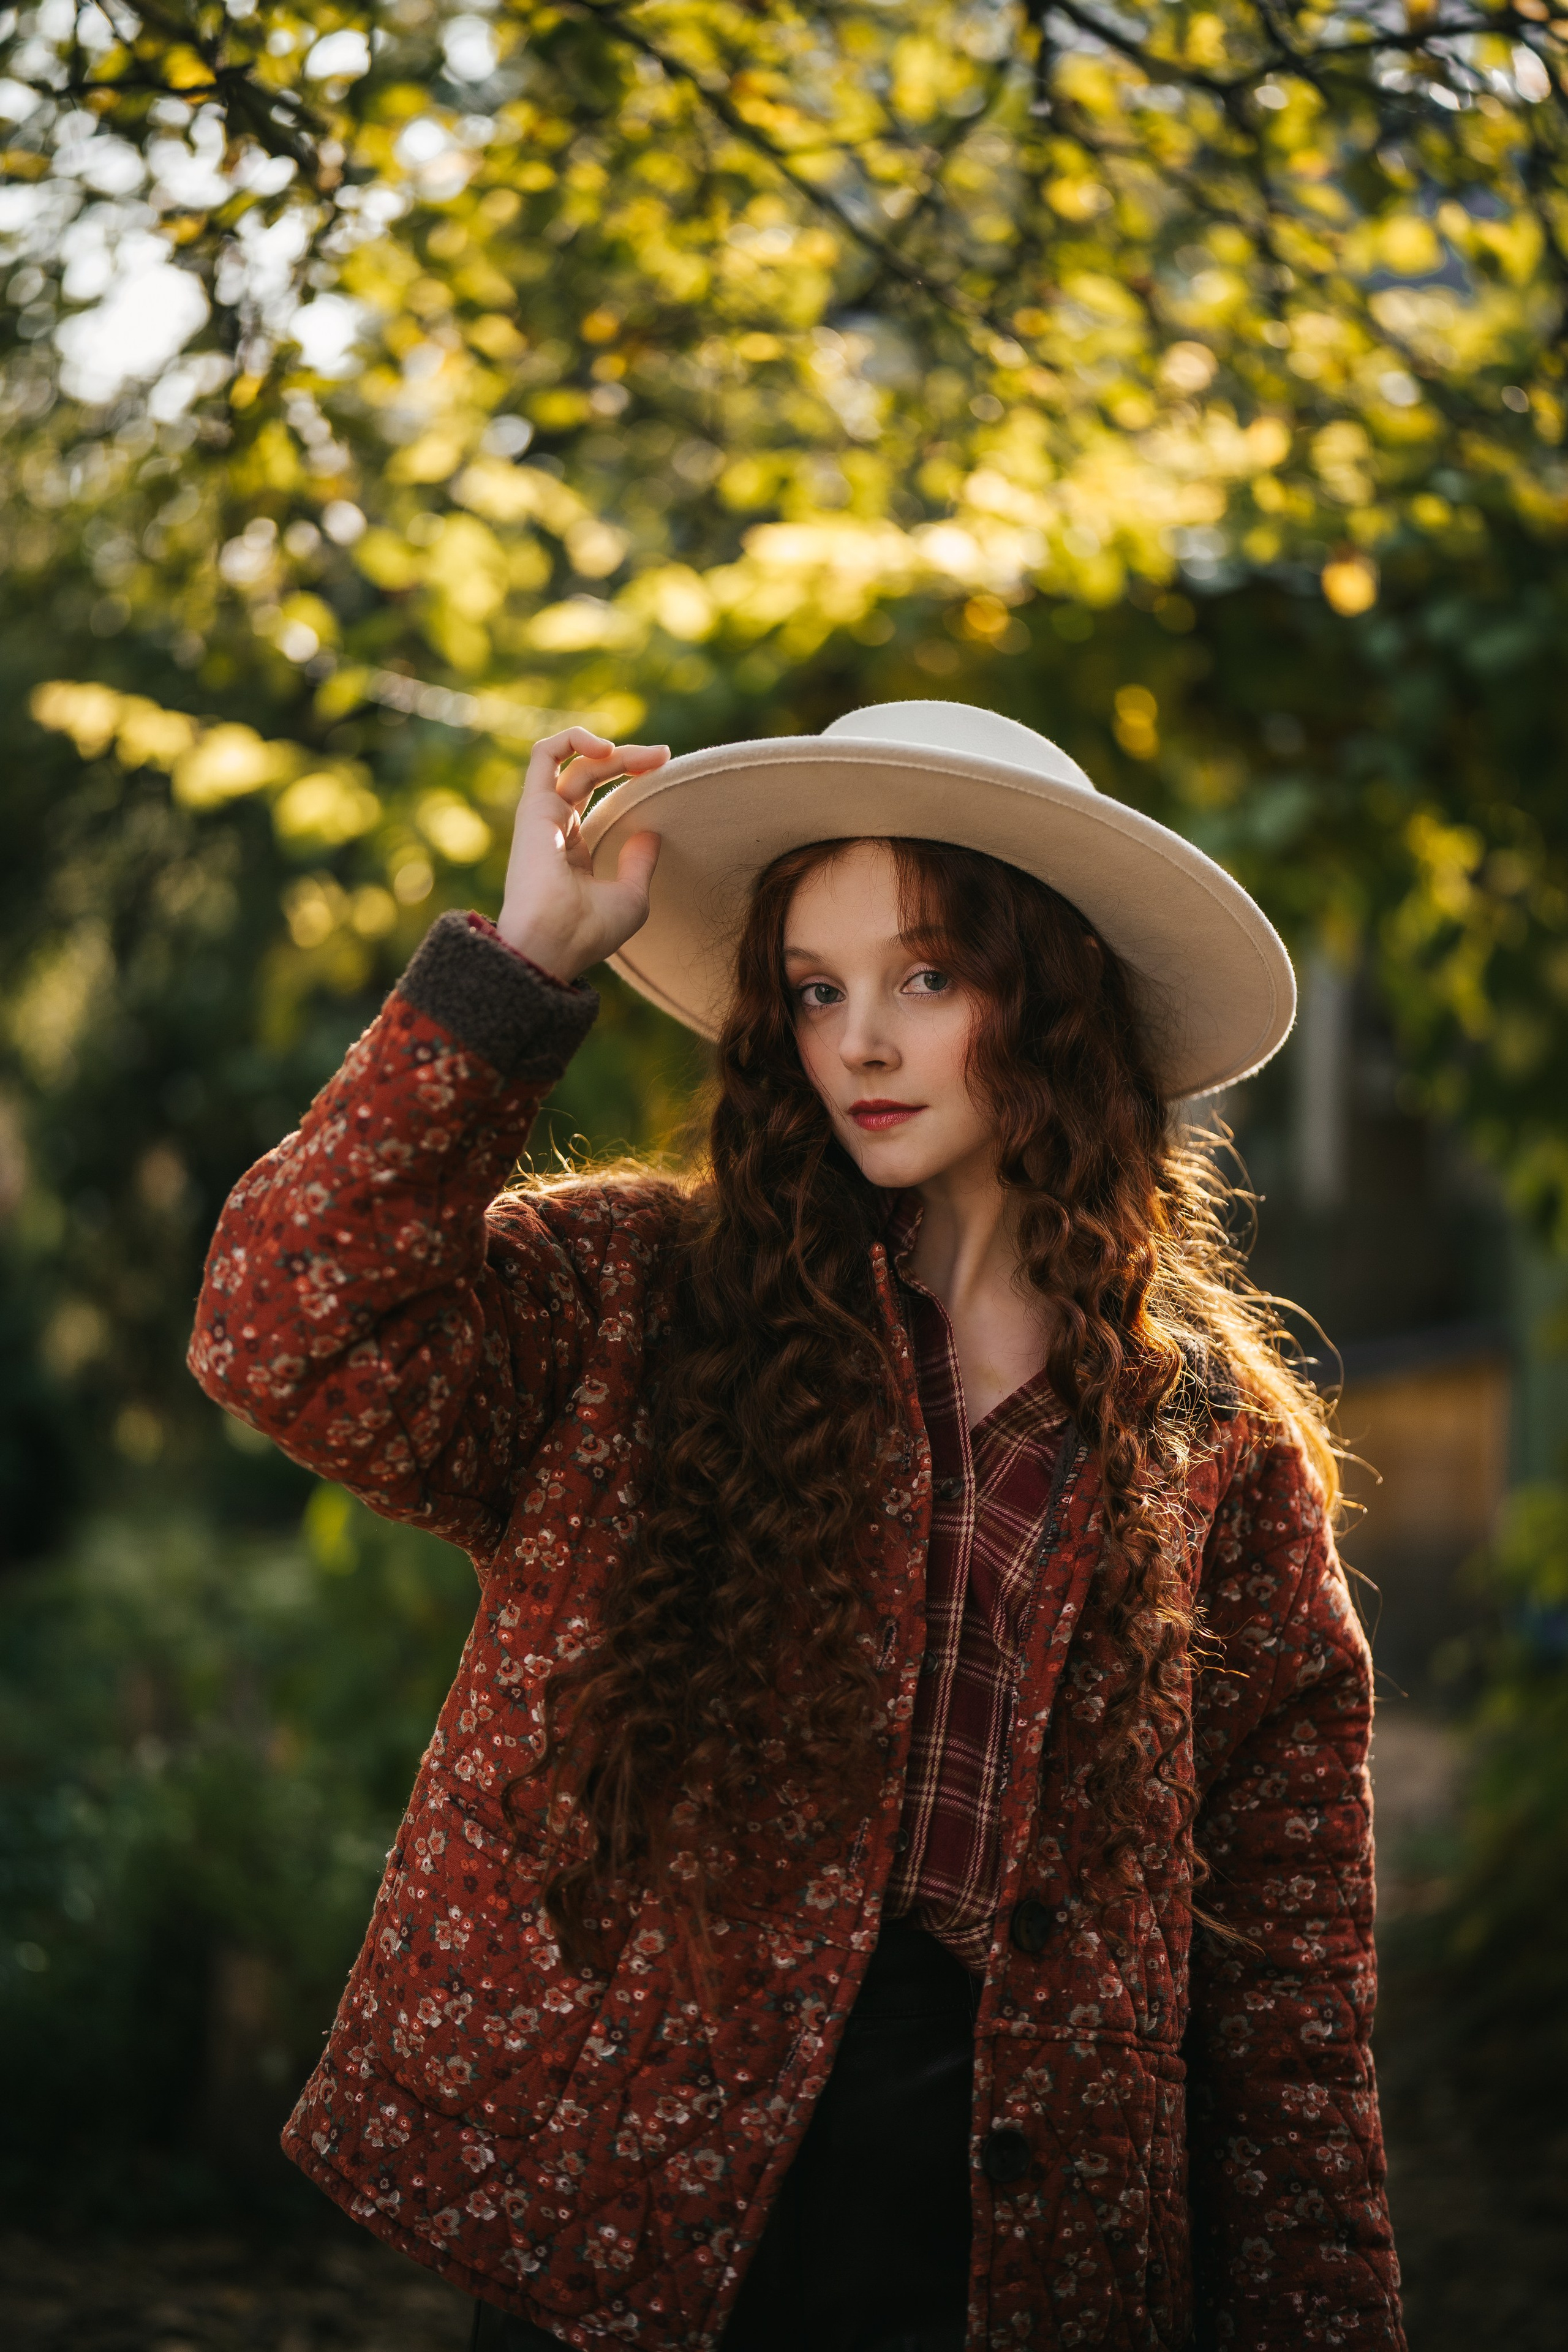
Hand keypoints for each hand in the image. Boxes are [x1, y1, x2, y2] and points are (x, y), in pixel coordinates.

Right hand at [496, 726, 666, 981]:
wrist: (554, 941)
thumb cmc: (589, 931)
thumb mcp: (631, 898)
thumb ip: (640, 863)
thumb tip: (651, 833)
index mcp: (574, 850)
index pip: (600, 798)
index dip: (631, 780)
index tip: (665, 772)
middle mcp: (557, 829)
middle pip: (592, 775)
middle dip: (629, 759)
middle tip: (664, 756)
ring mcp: (544, 815)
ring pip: (575, 763)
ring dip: (611, 750)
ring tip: (645, 755)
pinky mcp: (534, 805)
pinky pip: (543, 755)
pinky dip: (572, 739)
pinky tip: (604, 748)